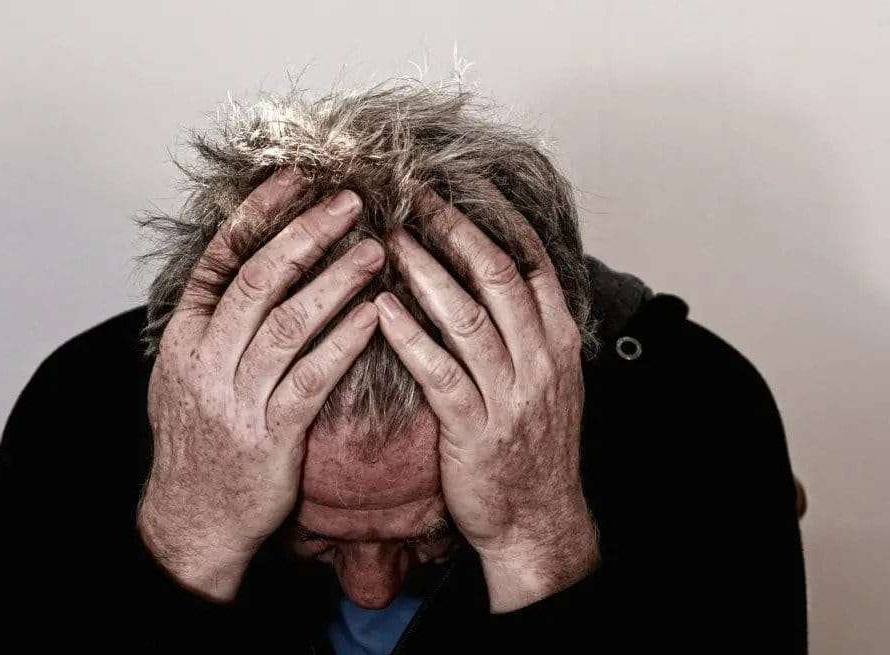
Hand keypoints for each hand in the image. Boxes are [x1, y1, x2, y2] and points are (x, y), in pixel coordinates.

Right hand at [138, 168, 383, 600]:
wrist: (194, 518)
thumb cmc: (200, 441)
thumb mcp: (183, 375)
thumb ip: (211, 322)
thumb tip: (241, 264)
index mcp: (184, 337)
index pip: (220, 258)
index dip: (258, 213)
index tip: (295, 177)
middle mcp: (205, 360)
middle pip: (259, 280)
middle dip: (306, 234)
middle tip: (350, 201)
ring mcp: (236, 398)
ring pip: (289, 323)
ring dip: (335, 280)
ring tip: (376, 249)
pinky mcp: (271, 435)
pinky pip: (313, 378)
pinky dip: (345, 342)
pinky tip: (376, 314)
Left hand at [375, 184, 599, 612]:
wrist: (537, 518)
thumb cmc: (531, 444)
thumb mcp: (548, 379)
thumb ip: (527, 326)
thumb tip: (494, 271)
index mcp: (559, 341)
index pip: (532, 262)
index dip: (496, 218)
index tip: (462, 184)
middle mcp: (540, 359)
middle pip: (498, 276)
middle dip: (456, 229)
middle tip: (415, 195)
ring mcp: (510, 394)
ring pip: (468, 316)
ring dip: (426, 271)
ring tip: (389, 238)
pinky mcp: (474, 428)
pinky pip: (439, 372)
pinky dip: (409, 336)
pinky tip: (380, 307)